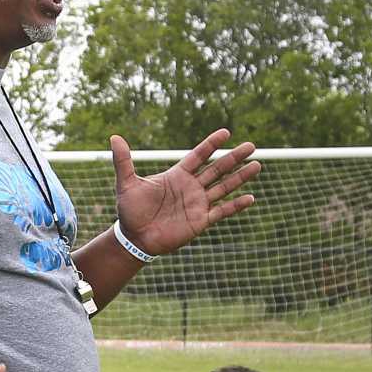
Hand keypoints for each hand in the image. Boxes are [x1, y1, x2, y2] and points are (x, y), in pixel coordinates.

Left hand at [111, 131, 260, 255]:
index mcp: (177, 175)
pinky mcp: (200, 221)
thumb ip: (123, 161)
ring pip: (224, 187)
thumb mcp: (126, 183)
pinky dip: (236, 205)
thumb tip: (114, 137)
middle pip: (217, 169)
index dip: (211, 144)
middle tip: (251, 145)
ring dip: (240, 177)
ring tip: (257, 165)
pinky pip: (222, 211)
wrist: (134, 238)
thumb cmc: (129, 211)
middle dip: (234, 157)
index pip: (198, 156)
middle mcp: (191, 187)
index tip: (226, 133)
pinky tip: (250, 198)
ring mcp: (197, 204)